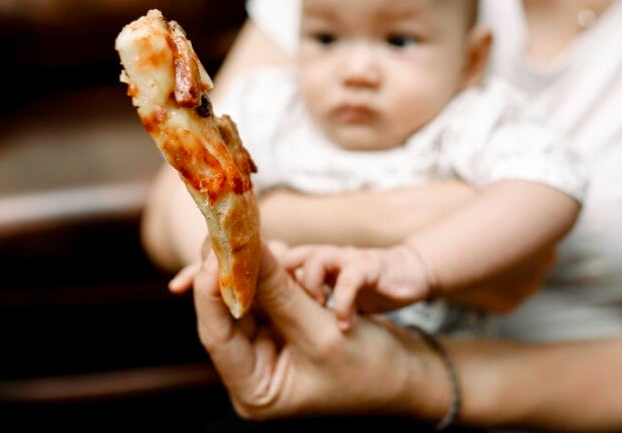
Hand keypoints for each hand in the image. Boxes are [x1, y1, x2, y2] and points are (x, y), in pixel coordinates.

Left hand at [191, 242, 447, 419]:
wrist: (411, 374)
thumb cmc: (371, 367)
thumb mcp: (319, 330)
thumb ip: (277, 290)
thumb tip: (243, 248)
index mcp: (255, 389)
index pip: (216, 335)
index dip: (210, 290)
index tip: (214, 250)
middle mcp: (255, 372)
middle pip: (227, 312)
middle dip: (231, 272)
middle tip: (225, 231)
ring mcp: (269, 353)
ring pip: (249, 298)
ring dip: (259, 271)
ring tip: (261, 242)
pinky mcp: (285, 333)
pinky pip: (271, 297)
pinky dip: (279, 277)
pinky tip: (290, 265)